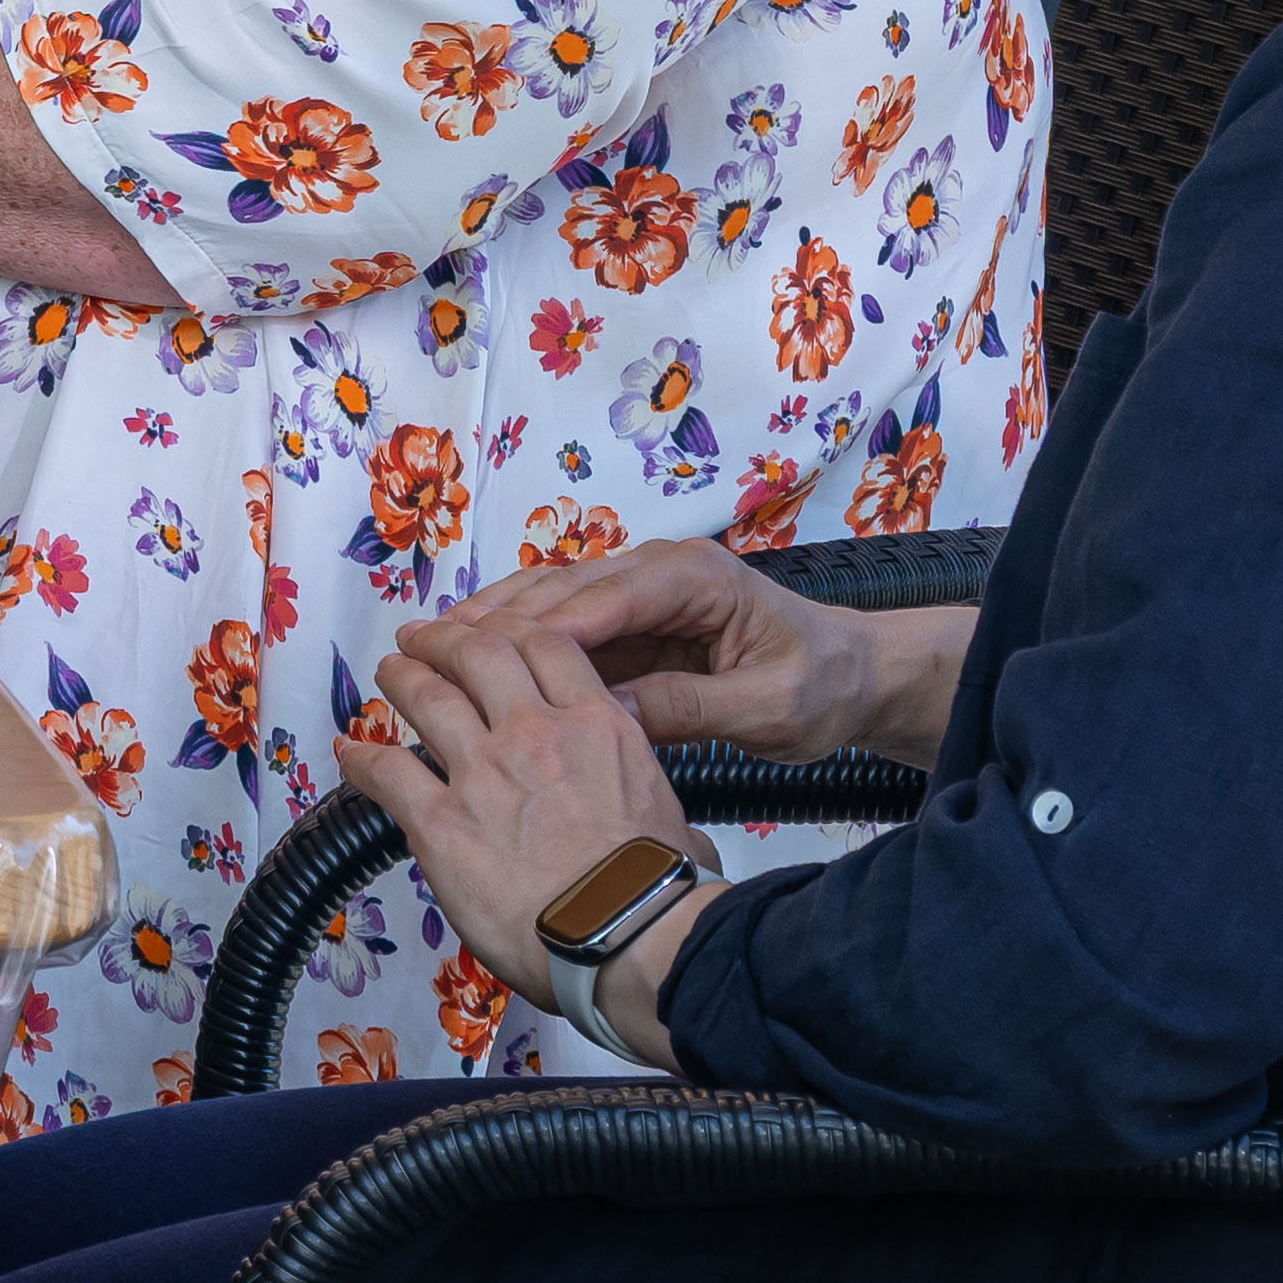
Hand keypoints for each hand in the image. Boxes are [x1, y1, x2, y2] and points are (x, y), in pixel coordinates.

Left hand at [347, 613, 711, 1069]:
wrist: (628, 941)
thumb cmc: (659, 893)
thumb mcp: (671, 815)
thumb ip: (644, 795)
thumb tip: (666, 822)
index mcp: (597, 725)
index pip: (544, 644)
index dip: (507, 627)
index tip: (488, 631)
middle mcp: (536, 733)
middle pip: (476, 653)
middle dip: (444, 639)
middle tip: (421, 639)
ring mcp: (483, 774)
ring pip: (426, 697)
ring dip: (402, 678)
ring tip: (389, 672)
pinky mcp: (441, 822)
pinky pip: (388, 772)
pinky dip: (363, 757)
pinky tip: (351, 752)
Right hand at [403, 539, 949, 764]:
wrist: (856, 677)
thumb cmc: (821, 688)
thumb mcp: (768, 709)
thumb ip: (690, 708)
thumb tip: (606, 712)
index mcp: (695, 578)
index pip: (605, 597)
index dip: (539, 624)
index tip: (479, 649)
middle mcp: (659, 570)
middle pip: (564, 587)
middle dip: (494, 614)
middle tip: (426, 640)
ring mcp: (643, 591)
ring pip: (554, 599)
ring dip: (494, 620)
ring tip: (430, 641)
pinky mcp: (635, 619)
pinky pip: (568, 625)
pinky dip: (518, 638)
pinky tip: (473, 655)